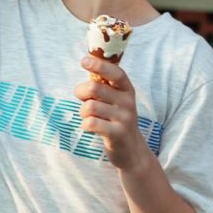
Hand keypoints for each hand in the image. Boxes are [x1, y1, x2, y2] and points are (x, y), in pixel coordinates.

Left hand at [76, 56, 150, 172]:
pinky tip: (92, 127)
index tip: (83, 60)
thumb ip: (103, 84)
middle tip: (82, 98)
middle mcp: (128, 102)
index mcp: (127, 90)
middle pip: (94, 88)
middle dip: (81, 92)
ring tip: (91, 117)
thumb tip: (86, 61)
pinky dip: (85, 124)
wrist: (131, 151)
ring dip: (83, 112)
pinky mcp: (118, 134)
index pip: (116, 72)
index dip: (99, 65)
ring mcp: (124, 118)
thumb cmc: (115, 119)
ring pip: (89, 107)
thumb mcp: (115, 100)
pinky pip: (91, 123)